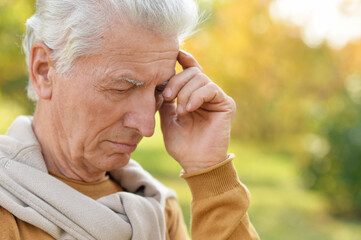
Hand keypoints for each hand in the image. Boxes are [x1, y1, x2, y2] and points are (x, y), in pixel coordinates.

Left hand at [159, 50, 235, 172]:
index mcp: (192, 95)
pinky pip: (210, 88)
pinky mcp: (225, 104)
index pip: (189, 70)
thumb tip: (159, 82)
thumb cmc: (182, 144)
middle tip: (167, 98)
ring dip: (185, 92)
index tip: (173, 53)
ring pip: (200, 78)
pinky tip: (189, 108)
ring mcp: (216, 98)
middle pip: (192, 72)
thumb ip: (166, 100)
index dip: (182, 59)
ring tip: (180, 110)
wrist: (196, 163)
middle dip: (176, 81)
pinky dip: (196, 96)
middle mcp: (205, 94)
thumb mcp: (167, 118)